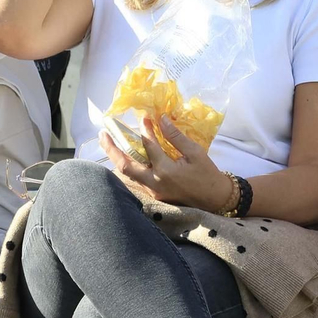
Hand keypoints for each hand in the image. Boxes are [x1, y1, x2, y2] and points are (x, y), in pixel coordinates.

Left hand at [100, 115, 233, 211]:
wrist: (214, 200)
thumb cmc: (207, 174)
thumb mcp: (195, 152)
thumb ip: (176, 136)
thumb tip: (161, 119)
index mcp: (166, 170)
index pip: (149, 146)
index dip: (145, 129)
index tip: (144, 117)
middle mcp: (154, 182)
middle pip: (125, 165)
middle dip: (111, 148)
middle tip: (102, 133)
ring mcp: (152, 191)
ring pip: (127, 174)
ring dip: (117, 157)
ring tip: (108, 143)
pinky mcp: (153, 195)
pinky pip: (135, 179)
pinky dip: (128, 166)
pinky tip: (125, 156)